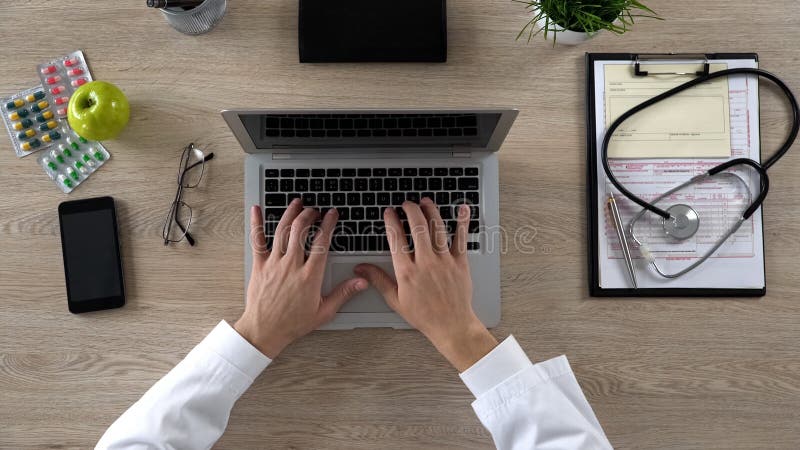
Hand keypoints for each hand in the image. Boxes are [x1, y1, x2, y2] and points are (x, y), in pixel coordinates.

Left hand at [234, 201, 367, 357]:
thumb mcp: (324, 312)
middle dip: (310, 215)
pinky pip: (257, 240)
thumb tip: (362, 281)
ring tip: (297, 203)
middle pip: (301, 230)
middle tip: (315, 210)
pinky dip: (257, 223)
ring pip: (282, 230)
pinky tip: (256, 209)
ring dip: (290, 213)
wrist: (264, 331)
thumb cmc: (293, 324)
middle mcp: (291, 265)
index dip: (328, 224)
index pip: (322, 242)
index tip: (332, 214)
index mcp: (309, 276)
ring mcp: (274, 263)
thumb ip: (343, 293)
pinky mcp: (259, 266)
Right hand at [355, 198, 497, 371]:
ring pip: (437, 228)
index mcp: (407, 272)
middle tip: (406, 203)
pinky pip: (461, 238)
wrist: (451, 325)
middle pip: (416, 227)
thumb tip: (361, 268)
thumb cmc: (424, 315)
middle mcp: (425, 263)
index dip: (391, 221)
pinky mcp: (460, 262)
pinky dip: (462, 221)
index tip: (389, 212)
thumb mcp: (395, 299)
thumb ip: (378, 280)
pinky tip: (462, 208)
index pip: (396, 238)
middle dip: (410, 210)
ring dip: (430, 211)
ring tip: (425, 201)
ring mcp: (444, 261)